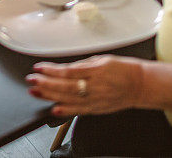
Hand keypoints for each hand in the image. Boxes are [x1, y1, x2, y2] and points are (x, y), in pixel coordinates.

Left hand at [26, 55, 145, 116]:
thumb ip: (82, 65)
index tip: (39, 67)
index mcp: (96, 70)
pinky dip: (65, 110)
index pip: (68, 71)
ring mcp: (96, 99)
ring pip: (68, 99)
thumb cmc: (123, 70)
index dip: (51, 70)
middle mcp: (95, 86)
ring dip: (49, 95)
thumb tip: (63, 69)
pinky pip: (79, 110)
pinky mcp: (97, 109)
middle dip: (45, 83)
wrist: (140, 85)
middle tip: (31, 79)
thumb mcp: (102, 60)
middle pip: (65, 86)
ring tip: (35, 91)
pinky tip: (53, 109)